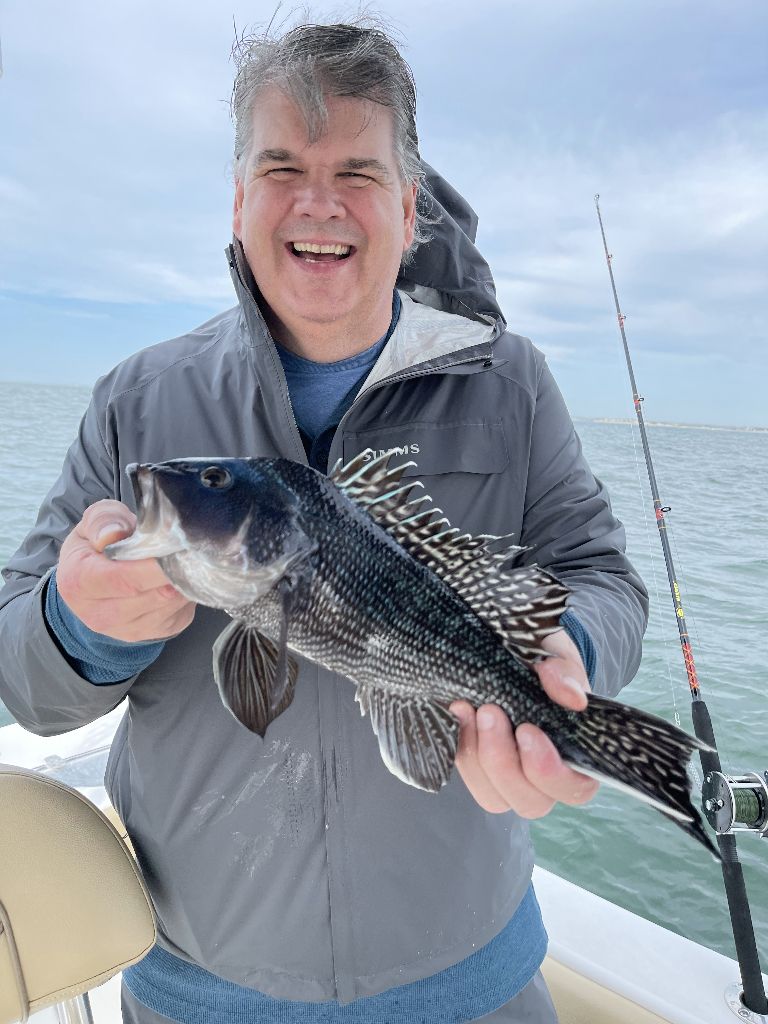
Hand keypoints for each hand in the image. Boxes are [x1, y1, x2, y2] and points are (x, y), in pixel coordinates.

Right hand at [56, 499, 194, 641]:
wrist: (92, 582)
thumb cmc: (95, 546)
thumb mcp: (93, 521)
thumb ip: (103, 520)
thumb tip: (114, 534)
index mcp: (78, 582)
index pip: (123, 579)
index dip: (154, 566)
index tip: (176, 547)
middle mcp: (99, 614)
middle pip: (152, 595)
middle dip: (175, 571)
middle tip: (188, 547)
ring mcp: (127, 630)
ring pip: (171, 606)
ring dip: (183, 581)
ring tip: (180, 559)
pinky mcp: (151, 634)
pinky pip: (180, 614)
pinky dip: (185, 594)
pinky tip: (176, 578)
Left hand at [449, 629, 598, 816]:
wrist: (508, 650)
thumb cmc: (542, 659)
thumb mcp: (555, 653)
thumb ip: (565, 672)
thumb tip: (572, 698)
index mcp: (578, 754)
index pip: (575, 788)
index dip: (550, 771)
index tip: (527, 731)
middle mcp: (545, 777)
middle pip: (531, 802)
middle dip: (504, 762)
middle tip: (490, 713)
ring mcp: (511, 778)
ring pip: (494, 797)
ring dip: (478, 757)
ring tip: (468, 708)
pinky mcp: (480, 770)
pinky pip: (469, 778)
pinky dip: (461, 748)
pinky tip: (457, 712)